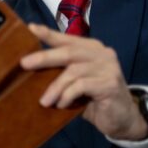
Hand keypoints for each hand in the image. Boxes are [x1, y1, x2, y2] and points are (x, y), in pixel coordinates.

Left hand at [20, 24, 147, 140]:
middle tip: (24, 63)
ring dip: (55, 86)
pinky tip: (62, 104)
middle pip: (69, 51)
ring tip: (44, 101)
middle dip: (44, 57)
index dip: (49, 33)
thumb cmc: (94, 100)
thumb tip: (33, 70)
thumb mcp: (76, 84)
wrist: (122, 119)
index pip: (67, 39)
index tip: (30, 28)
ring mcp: (108, 67)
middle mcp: (101, 53)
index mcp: (91, 49)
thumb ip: (62, 73)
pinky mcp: (110, 83)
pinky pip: (82, 85)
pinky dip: (68, 95)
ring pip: (74, 71)